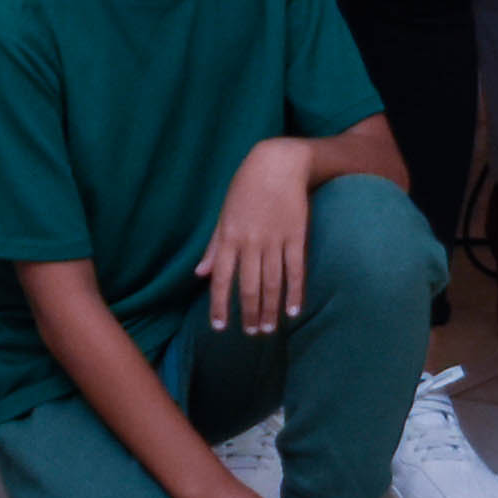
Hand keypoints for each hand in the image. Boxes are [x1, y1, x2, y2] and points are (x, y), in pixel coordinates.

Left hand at [197, 137, 318, 332]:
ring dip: (271, 309)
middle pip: (249, 287)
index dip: (220, 306)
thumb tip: (201, 274)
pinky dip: (295, 292)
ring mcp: (275, 239)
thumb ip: (214, 247)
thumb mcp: (224, 214)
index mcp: (229, 237)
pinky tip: (294, 311)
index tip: (220, 328)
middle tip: (253, 334)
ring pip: (272, 283)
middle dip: (250, 313)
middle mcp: (250, 241)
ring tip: (270, 329)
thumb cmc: (246, 188)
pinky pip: (296, 269)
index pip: (222, 279)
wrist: (278, 163)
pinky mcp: (296, 235)